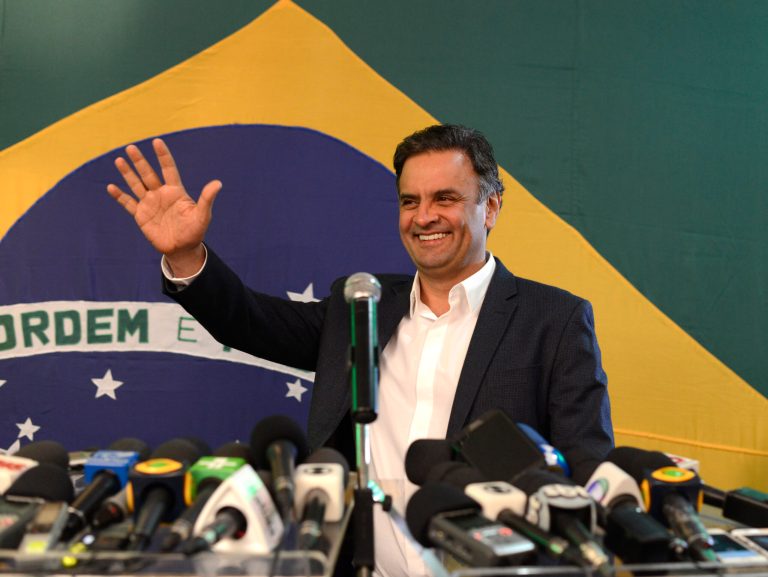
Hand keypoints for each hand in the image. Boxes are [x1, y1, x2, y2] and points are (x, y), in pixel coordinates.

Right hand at [107, 138, 220, 275]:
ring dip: (127, 173)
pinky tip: (110, 187)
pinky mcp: (141, 216)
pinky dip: (119, 196)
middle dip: (140, 161)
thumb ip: (206, 199)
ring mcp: (150, 204)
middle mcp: (161, 194)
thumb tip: (218, 183)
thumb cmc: (195, 231)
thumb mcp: (202, 215)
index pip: (168, 169)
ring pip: (136, 185)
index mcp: (175, 191)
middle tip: (131, 147)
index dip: (163, 156)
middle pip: (148, 174)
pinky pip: (128, 204)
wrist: (182, 249)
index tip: (157, 141)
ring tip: (119, 159)